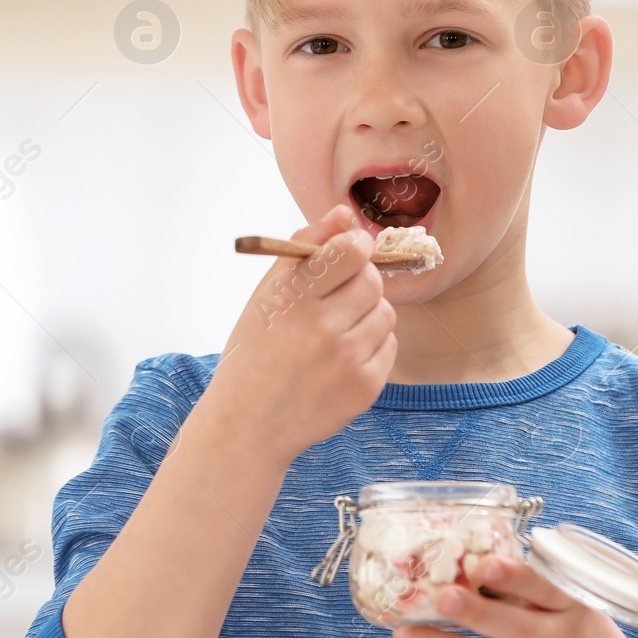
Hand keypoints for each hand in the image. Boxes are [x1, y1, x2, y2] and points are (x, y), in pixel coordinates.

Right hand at [203, 203, 396, 467]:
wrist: (249, 423)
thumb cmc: (256, 350)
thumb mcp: (267, 293)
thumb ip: (306, 246)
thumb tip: (345, 214)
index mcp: (292, 298)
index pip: (351, 251)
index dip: (356, 246)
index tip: (349, 253)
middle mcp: (321, 329)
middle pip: (373, 282)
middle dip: (361, 282)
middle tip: (338, 297)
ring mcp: (346, 361)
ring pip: (385, 313)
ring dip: (367, 315)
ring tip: (335, 332)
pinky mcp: (364, 388)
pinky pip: (388, 346)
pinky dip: (371, 346)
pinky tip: (341, 358)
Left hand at [392, 556, 637, 637]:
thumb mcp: (579, 608)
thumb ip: (538, 589)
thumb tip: (475, 558)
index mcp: (575, 609)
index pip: (544, 588)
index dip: (514, 577)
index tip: (486, 564)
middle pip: (511, 627)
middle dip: (473, 612)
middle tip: (440, 595)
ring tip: (406, 630)